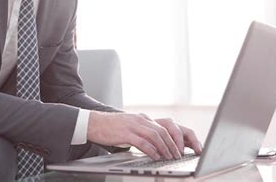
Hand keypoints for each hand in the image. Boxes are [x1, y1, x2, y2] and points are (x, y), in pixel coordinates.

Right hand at [87, 111, 201, 159]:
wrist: (93, 123)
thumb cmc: (111, 128)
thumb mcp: (130, 127)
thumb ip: (142, 132)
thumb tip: (155, 145)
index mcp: (143, 118)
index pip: (165, 126)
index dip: (175, 137)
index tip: (181, 148)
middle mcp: (141, 120)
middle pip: (163, 130)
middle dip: (173, 144)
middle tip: (178, 155)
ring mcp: (133, 125)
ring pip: (155, 135)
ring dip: (165, 148)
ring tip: (170, 157)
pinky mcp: (126, 133)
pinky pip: (143, 142)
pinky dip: (152, 150)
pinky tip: (156, 157)